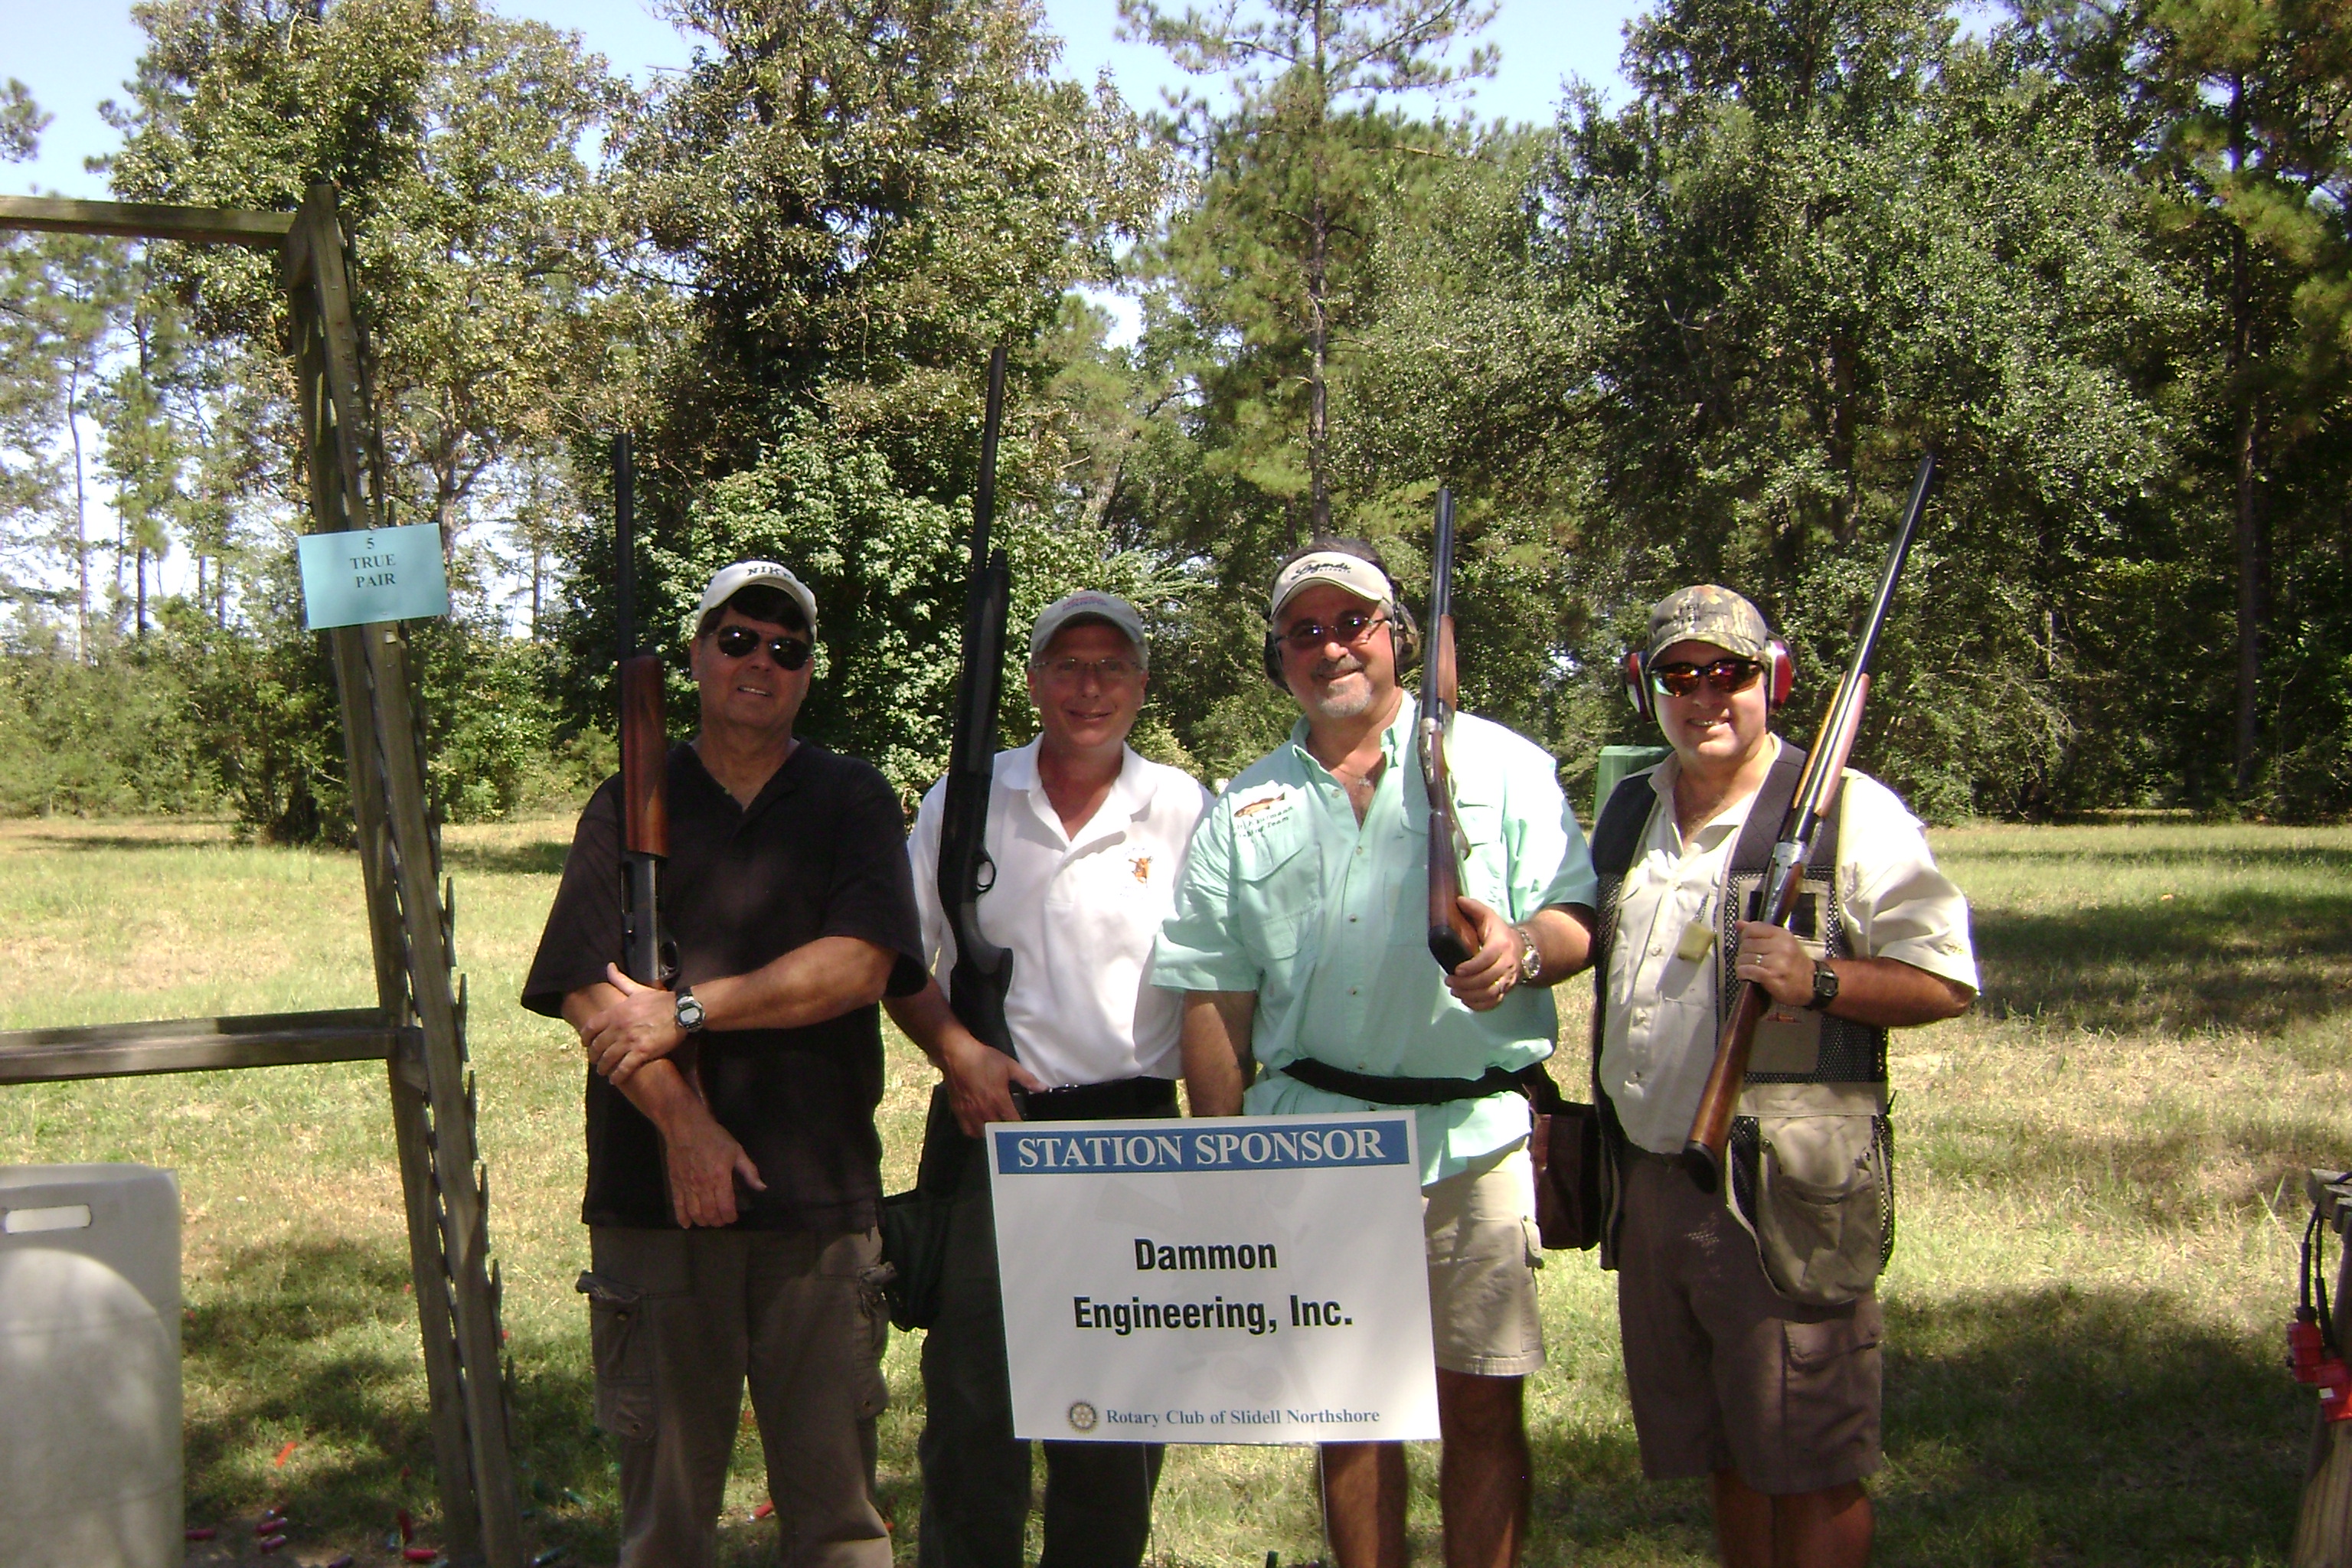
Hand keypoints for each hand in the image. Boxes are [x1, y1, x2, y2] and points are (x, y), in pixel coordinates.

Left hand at [585, 963, 686, 1084]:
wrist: (682, 1011)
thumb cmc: (660, 1001)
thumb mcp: (637, 989)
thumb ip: (620, 980)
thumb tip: (608, 967)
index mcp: (616, 1012)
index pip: (591, 1027)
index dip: (585, 1038)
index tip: (585, 1044)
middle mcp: (619, 1027)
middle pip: (598, 1046)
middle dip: (594, 1056)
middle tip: (595, 1061)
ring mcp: (630, 1040)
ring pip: (608, 1059)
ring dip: (603, 1068)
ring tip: (604, 1071)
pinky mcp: (642, 1052)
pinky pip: (624, 1068)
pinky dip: (617, 1076)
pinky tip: (615, 1079)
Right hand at [659, 1100, 765, 1227]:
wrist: (685, 1126)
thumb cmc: (713, 1137)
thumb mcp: (736, 1150)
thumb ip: (749, 1171)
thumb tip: (761, 1187)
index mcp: (720, 1178)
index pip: (726, 1207)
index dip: (730, 1216)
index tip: (733, 1216)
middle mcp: (703, 1186)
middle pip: (710, 1213)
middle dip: (718, 1221)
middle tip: (722, 1220)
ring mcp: (687, 1186)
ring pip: (695, 1212)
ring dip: (703, 1221)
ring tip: (709, 1221)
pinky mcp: (675, 1183)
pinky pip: (678, 1205)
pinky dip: (682, 1217)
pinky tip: (687, 1224)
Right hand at [940, 1028, 1043, 1136]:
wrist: (957, 1054)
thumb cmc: (983, 1059)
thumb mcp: (1009, 1065)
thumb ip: (1027, 1079)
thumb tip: (1043, 1088)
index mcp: (998, 1100)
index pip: (1012, 1122)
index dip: (1020, 1126)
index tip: (1024, 1127)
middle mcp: (984, 1110)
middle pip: (998, 1130)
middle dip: (1006, 1131)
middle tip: (1011, 1128)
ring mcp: (970, 1112)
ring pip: (983, 1133)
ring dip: (991, 1133)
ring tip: (996, 1127)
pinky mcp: (958, 1111)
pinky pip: (968, 1130)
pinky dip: (975, 1132)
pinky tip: (980, 1126)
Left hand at [1443, 896, 1522, 1012]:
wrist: (1523, 948)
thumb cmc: (1499, 933)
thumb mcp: (1489, 917)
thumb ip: (1474, 908)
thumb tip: (1458, 900)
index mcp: (1502, 945)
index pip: (1487, 959)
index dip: (1472, 966)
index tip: (1456, 969)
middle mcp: (1508, 964)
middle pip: (1487, 979)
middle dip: (1466, 983)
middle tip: (1449, 981)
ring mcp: (1508, 979)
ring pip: (1491, 993)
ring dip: (1470, 995)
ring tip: (1454, 991)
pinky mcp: (1507, 990)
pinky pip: (1495, 1002)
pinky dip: (1479, 1005)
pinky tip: (1465, 1001)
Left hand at [1732, 921, 1815, 1007]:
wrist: (1812, 987)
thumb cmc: (1794, 965)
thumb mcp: (1782, 944)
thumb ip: (1760, 933)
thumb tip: (1738, 924)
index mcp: (1783, 935)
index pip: (1752, 928)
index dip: (1745, 938)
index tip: (1749, 946)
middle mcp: (1781, 946)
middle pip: (1746, 944)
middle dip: (1743, 954)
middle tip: (1750, 962)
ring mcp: (1777, 961)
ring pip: (1744, 958)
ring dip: (1741, 966)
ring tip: (1749, 970)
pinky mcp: (1772, 975)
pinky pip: (1747, 970)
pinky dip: (1743, 974)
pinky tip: (1747, 977)